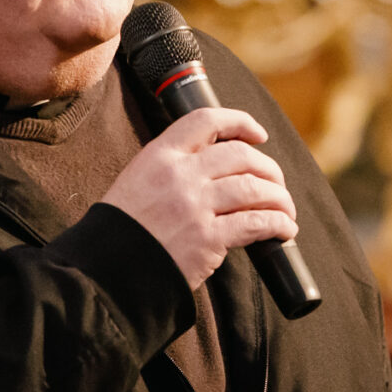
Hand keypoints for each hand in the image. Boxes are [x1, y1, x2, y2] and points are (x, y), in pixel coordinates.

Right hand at [101, 107, 298, 288]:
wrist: (105, 270)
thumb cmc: (124, 230)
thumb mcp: (139, 181)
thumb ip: (173, 168)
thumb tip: (220, 167)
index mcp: (160, 155)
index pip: (206, 120)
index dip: (240, 122)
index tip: (258, 134)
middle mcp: (180, 175)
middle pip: (241, 156)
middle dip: (269, 169)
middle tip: (276, 183)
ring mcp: (194, 206)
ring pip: (255, 188)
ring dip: (279, 198)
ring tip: (285, 209)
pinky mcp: (207, 238)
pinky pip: (256, 223)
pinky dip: (278, 224)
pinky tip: (284, 230)